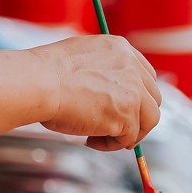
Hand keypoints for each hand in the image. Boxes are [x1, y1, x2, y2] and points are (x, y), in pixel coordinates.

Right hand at [27, 36, 161, 152]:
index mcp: (120, 48)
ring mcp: (133, 91)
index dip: (135, 96)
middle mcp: (132, 67)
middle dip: (137, 116)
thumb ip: (100, 69)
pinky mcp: (127, 115)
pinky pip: (129, 138)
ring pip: (149, 120)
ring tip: (101, 137)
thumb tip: (106, 94)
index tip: (122, 108)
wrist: (39, 82)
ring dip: (129, 133)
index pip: (144, 75)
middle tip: (114, 127)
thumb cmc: (45, 73)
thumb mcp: (80, 58)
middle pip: (152, 98)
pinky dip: (111, 144)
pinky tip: (89, 139)